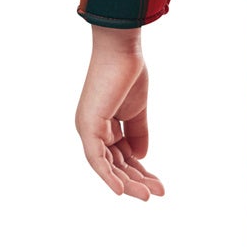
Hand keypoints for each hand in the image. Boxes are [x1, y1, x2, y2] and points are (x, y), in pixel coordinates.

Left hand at [75, 26, 166, 199]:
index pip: (121, 156)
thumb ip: (138, 133)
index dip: (139, 171)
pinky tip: (122, 191)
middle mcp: (91, 129)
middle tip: (158, 193)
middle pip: (115, 164)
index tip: (158, 183)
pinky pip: (96, 159)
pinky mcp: (88, 127)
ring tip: (149, 196)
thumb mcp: (136, 110)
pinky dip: (108, 176)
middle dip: (137, 180)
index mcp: (102, 124)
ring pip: (107, 166)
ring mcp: (88, 129)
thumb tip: (141, 158)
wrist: (122, 50)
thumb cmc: (128, 73)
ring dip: (128, 182)